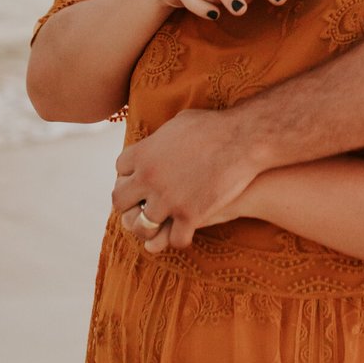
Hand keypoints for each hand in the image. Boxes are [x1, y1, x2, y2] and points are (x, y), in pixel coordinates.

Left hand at [111, 108, 261, 250]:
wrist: (243, 138)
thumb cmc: (215, 126)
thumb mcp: (178, 123)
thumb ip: (160, 137)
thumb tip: (155, 140)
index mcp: (143, 153)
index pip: (120, 169)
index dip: (130, 175)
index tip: (140, 179)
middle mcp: (148, 178)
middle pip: (120, 201)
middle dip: (129, 205)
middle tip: (142, 206)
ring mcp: (167, 199)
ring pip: (142, 226)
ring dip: (149, 228)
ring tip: (160, 226)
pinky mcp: (190, 215)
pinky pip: (173, 239)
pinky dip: (178, 239)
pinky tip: (186, 232)